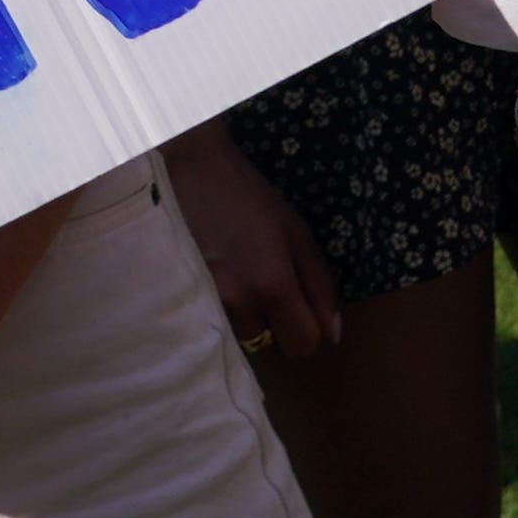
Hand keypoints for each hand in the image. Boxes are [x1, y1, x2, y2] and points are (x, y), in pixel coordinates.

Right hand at [166, 125, 338, 358]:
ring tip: (240, 280)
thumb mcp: (297, 233)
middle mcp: (239, 302)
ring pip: (241, 336)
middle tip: (268, 289)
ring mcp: (207, 302)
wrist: (190, 171)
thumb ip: (321, 286)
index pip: (302, 345)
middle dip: (277, 326)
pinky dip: (223, 310)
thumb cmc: (249, 197)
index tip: (301, 310)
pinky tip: (219, 280)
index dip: (308, 332)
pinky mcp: (184, 297)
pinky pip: (216, 323)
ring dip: (248, 319)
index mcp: (273, 285)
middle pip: (271, 347)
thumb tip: (333, 335)